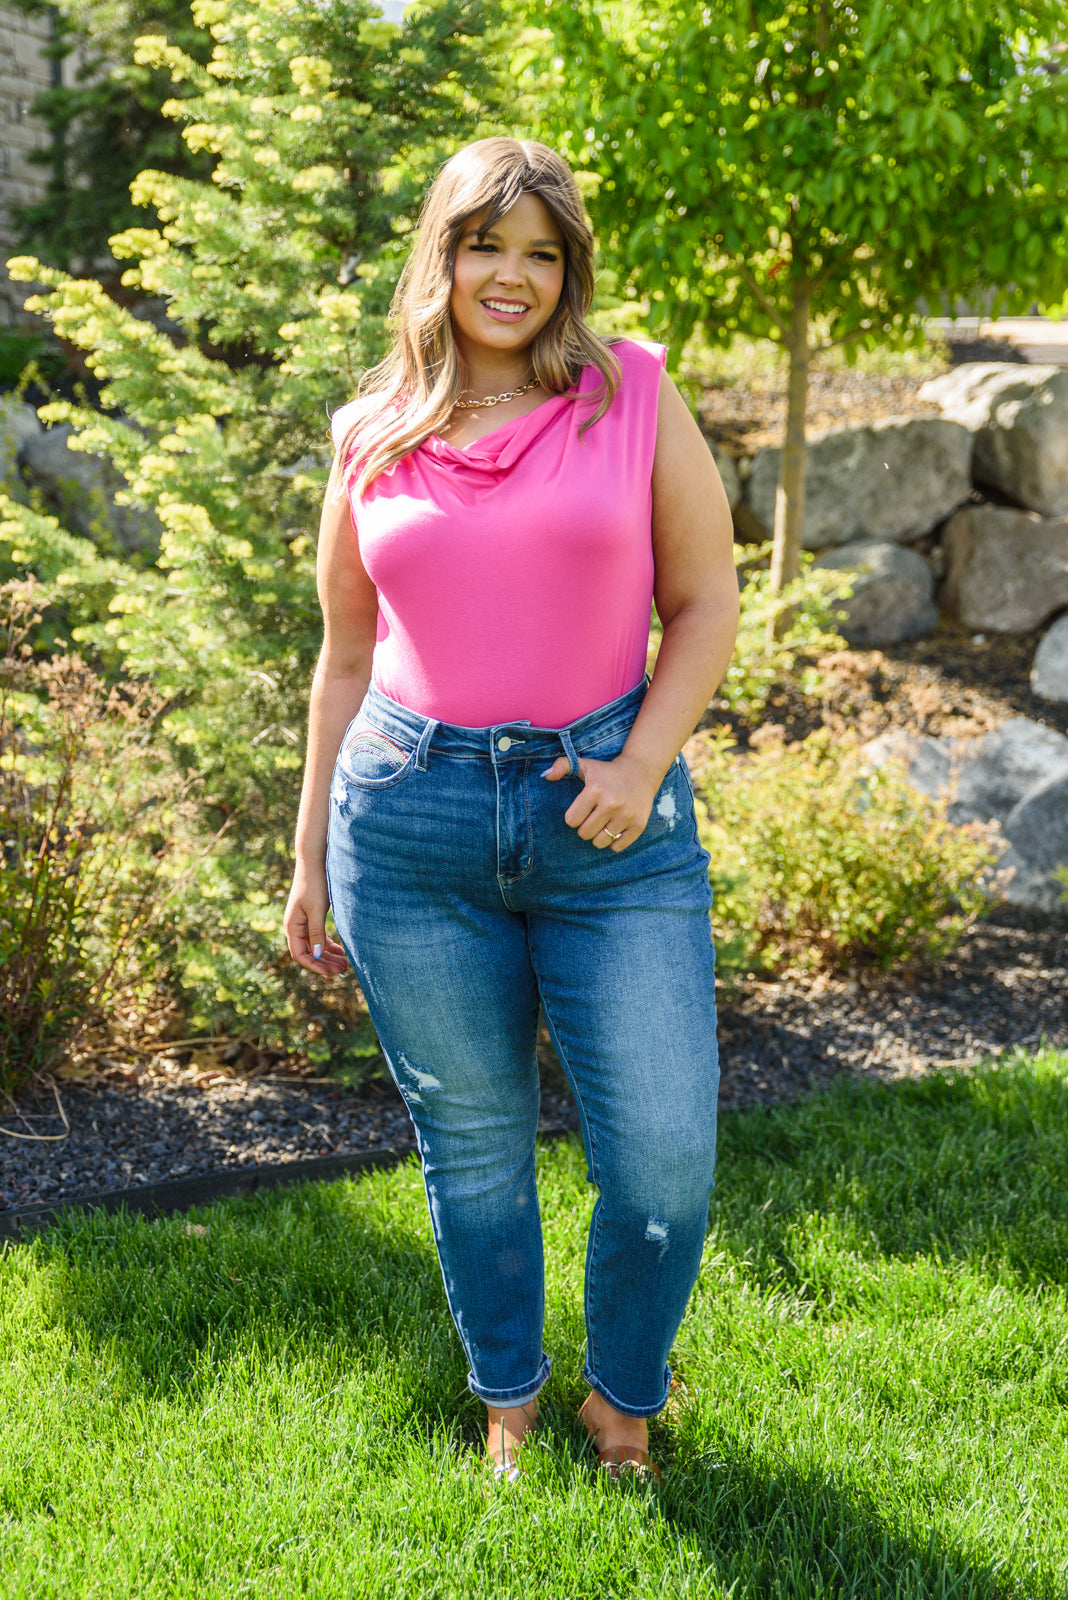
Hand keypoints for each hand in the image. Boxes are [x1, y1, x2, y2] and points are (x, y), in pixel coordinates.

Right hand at [284, 865, 348, 976]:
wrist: (314, 862)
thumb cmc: (315, 884)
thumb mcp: (317, 910)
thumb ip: (316, 933)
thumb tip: (316, 955)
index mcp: (292, 926)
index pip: (299, 955)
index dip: (314, 966)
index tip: (330, 973)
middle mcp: (295, 926)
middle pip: (308, 953)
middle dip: (325, 963)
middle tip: (343, 971)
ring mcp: (303, 922)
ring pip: (315, 946)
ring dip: (329, 956)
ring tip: (345, 965)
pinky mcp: (311, 917)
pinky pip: (319, 937)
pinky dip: (330, 945)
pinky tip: (342, 951)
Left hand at [541, 751, 662, 850]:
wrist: (641, 772)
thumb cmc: (606, 772)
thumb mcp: (584, 764)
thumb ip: (562, 766)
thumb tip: (545, 775)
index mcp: (595, 789)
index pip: (572, 820)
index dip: (574, 816)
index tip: (582, 809)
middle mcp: (612, 803)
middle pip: (584, 834)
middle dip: (585, 827)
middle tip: (593, 816)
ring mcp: (627, 815)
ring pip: (600, 842)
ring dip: (599, 835)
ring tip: (604, 822)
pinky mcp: (639, 825)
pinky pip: (617, 847)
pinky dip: (614, 842)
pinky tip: (616, 827)